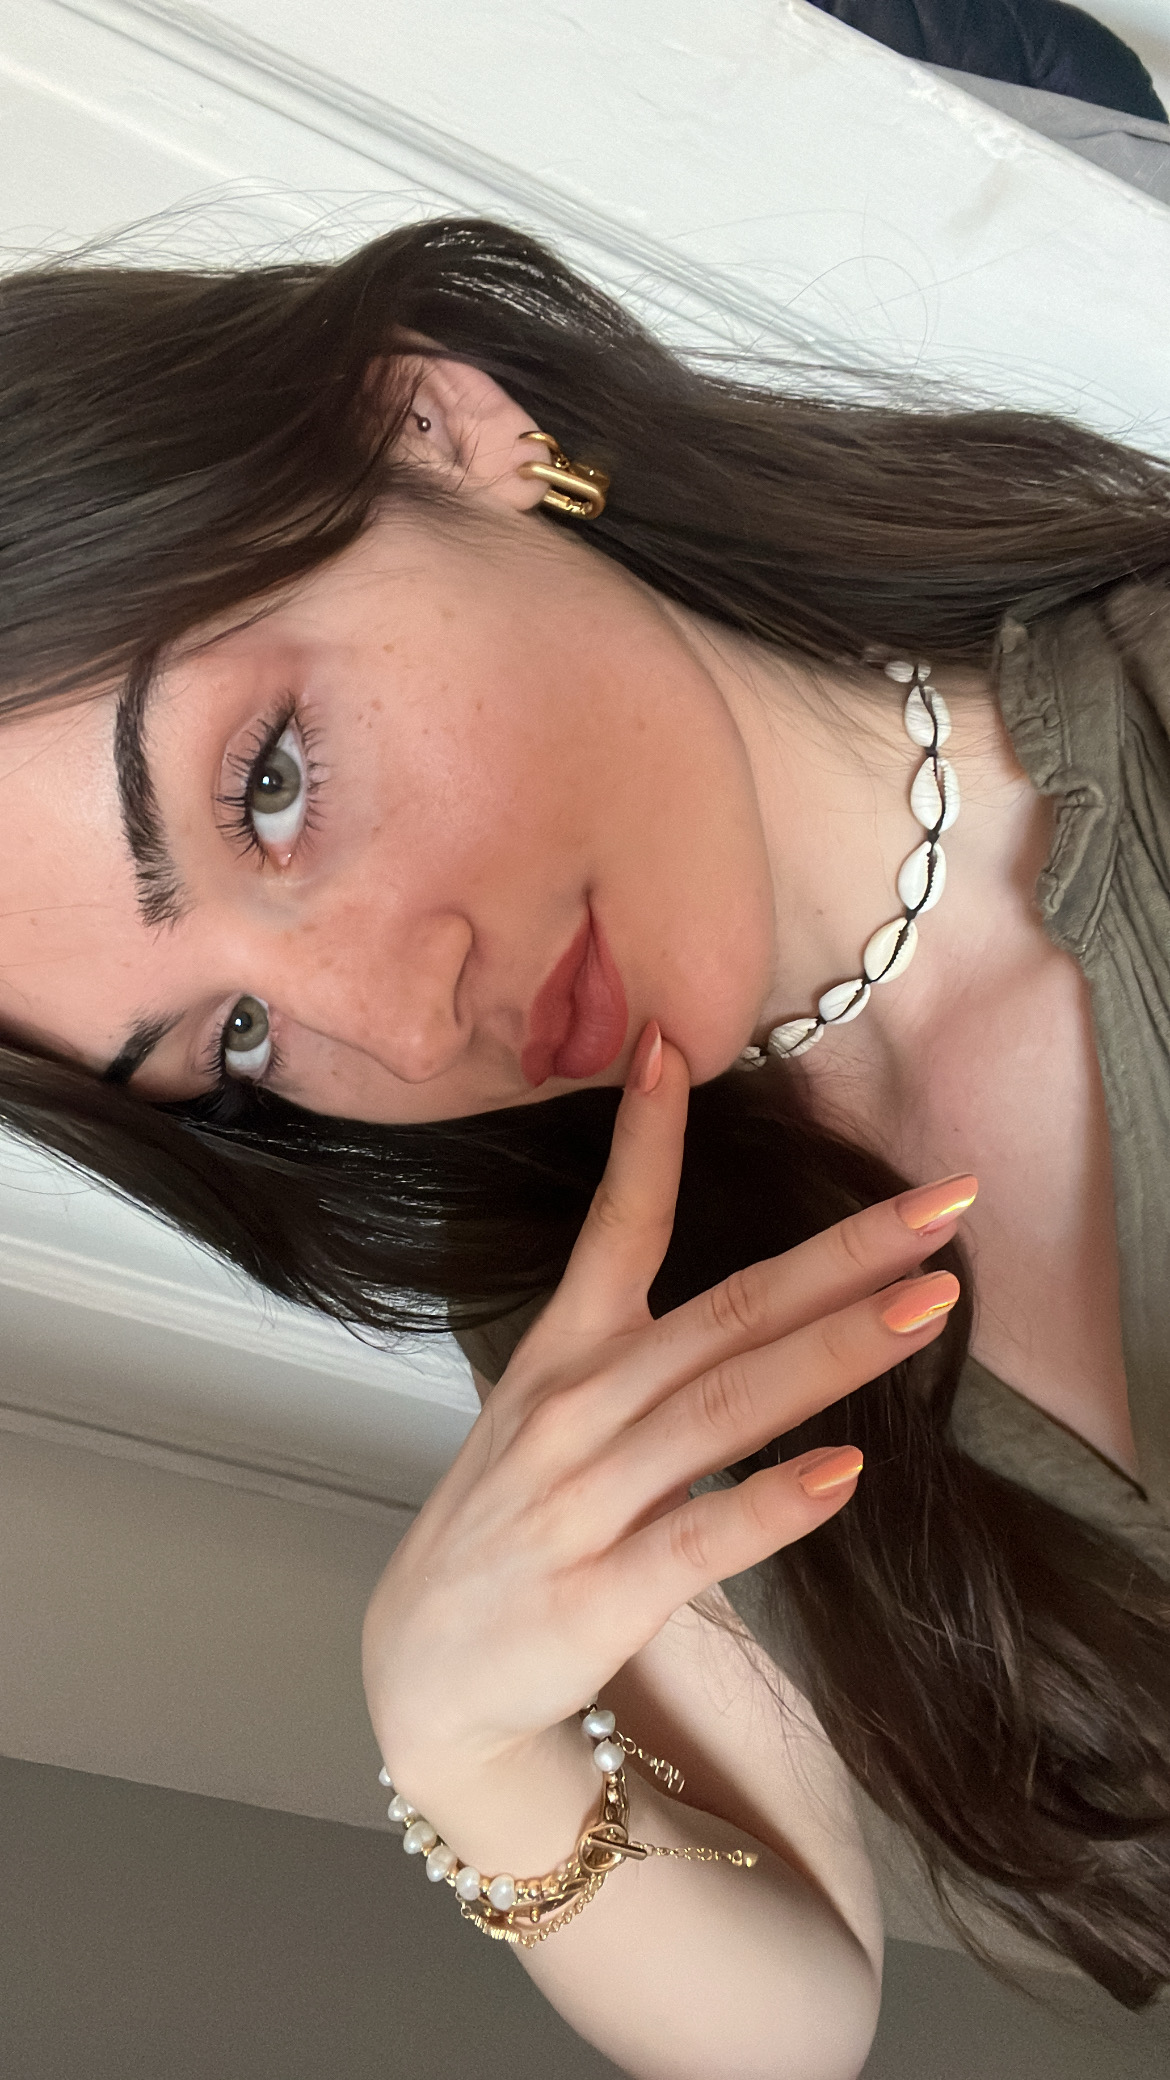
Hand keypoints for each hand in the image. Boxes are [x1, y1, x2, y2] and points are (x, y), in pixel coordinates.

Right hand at [362, 1027, 968, 1825]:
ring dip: (829, 1354)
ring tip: (927, 1308)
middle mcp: (574, 1410)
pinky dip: (770, 1504)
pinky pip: (697, 1540)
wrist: (427, 1673)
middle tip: (945, 1208)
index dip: (647, 1138)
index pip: (614, 1224)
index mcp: (563, 1355)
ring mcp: (583, 1500)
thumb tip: (752, 1298)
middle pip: (721, 1312)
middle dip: (839, 1255)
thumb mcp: (547, 1413)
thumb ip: (632, 1350)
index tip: (675, 1045)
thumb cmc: (510, 1526)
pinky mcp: (600, 1591)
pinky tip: (844, 1472)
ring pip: (721, 1407)